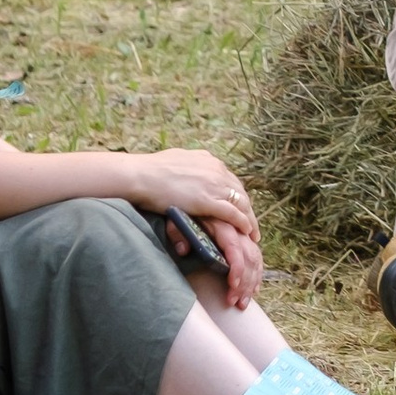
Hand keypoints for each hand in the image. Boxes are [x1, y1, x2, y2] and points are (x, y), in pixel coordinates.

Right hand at [120, 149, 262, 308]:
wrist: (142, 175)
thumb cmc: (151, 170)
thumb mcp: (176, 161)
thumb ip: (188, 167)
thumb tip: (187, 169)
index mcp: (209, 161)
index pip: (230, 180)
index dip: (236, 195)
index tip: (240, 206)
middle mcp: (216, 170)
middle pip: (240, 192)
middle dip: (247, 208)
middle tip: (251, 223)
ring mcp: (214, 185)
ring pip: (241, 203)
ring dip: (250, 219)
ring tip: (253, 233)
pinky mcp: (208, 201)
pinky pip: (233, 214)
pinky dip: (243, 223)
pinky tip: (247, 232)